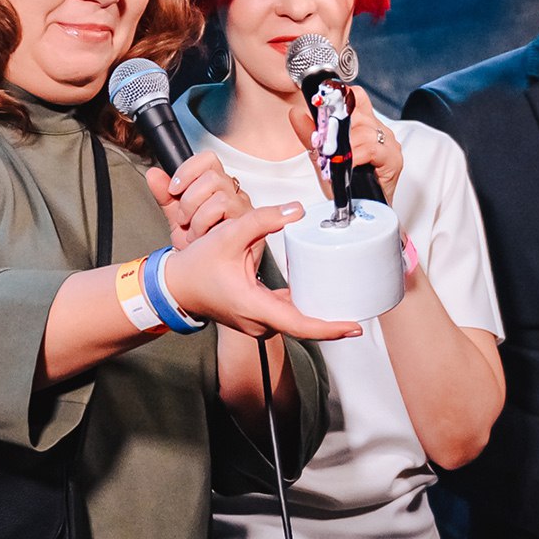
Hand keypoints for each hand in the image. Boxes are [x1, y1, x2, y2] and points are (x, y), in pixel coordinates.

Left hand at [142, 153, 252, 249]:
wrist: (205, 270)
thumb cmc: (197, 245)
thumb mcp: (176, 218)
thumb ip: (165, 195)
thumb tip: (153, 174)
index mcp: (215, 185)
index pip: (207, 160)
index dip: (187, 170)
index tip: (173, 189)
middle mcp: (232, 192)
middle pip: (213, 176)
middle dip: (190, 198)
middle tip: (183, 217)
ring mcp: (242, 206)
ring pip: (220, 193)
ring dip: (198, 214)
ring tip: (193, 230)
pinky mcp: (248, 221)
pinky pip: (225, 209)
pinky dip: (205, 223)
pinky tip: (202, 236)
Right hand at [158, 202, 361, 342]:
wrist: (177, 286)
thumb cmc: (198, 266)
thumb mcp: (228, 236)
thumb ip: (262, 221)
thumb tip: (295, 210)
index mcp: (255, 307)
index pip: (300, 325)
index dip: (329, 328)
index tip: (353, 326)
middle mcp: (259, 321)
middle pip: (304, 325)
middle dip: (332, 320)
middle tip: (361, 308)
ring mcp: (258, 323)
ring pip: (297, 321)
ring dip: (320, 314)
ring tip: (347, 302)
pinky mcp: (257, 317)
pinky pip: (287, 316)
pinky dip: (305, 309)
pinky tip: (320, 295)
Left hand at [286, 84, 402, 199]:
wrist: (357, 212)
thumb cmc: (346, 186)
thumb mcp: (322, 156)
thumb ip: (310, 134)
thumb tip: (296, 113)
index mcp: (366, 125)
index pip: (356, 97)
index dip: (341, 100)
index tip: (323, 106)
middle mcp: (379, 131)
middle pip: (357, 113)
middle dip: (337, 130)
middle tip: (326, 146)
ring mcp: (388, 143)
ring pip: (363, 130)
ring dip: (345, 147)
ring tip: (337, 161)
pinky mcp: (393, 158)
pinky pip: (370, 148)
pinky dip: (354, 156)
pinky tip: (348, 165)